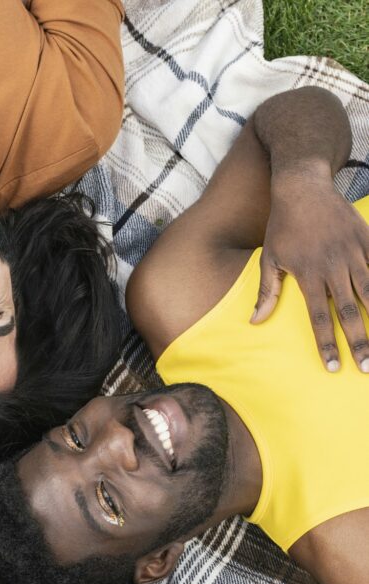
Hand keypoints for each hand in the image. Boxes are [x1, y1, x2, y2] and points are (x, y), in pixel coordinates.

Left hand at [251, 182, 368, 371]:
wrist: (303, 187)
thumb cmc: (282, 227)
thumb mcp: (269, 258)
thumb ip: (267, 292)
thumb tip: (255, 321)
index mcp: (308, 275)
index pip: (318, 317)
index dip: (326, 343)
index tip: (332, 366)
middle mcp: (333, 266)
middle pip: (348, 311)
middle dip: (359, 341)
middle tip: (367, 367)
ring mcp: (353, 252)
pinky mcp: (366, 238)